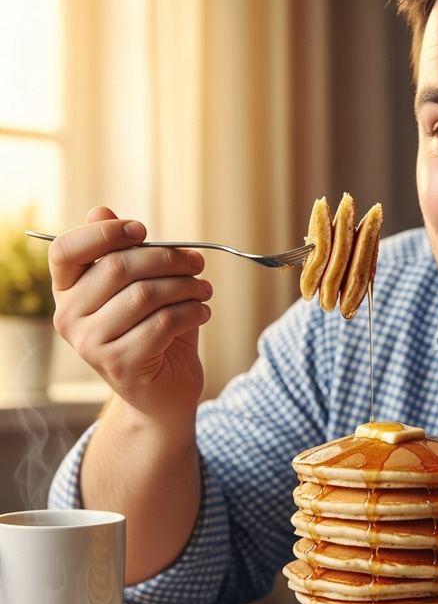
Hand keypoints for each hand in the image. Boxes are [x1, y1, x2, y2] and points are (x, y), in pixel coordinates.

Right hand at [49, 206, 212, 415]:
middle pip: (118, 267)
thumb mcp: (141, 288)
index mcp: (67, 292)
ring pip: (144, 295)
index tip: (143, 230)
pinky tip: (202, 312)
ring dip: (185, 287)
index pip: (67, 250)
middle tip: (198, 263)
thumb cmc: (154, 333)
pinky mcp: (120, 364)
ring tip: (204, 291)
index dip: (105, 233)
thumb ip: (123, 253)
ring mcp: (90, 344)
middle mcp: (69, 317)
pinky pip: (162, 323)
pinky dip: (190, 312)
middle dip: (168, 259)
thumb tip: (101, 210)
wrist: (164, 393)